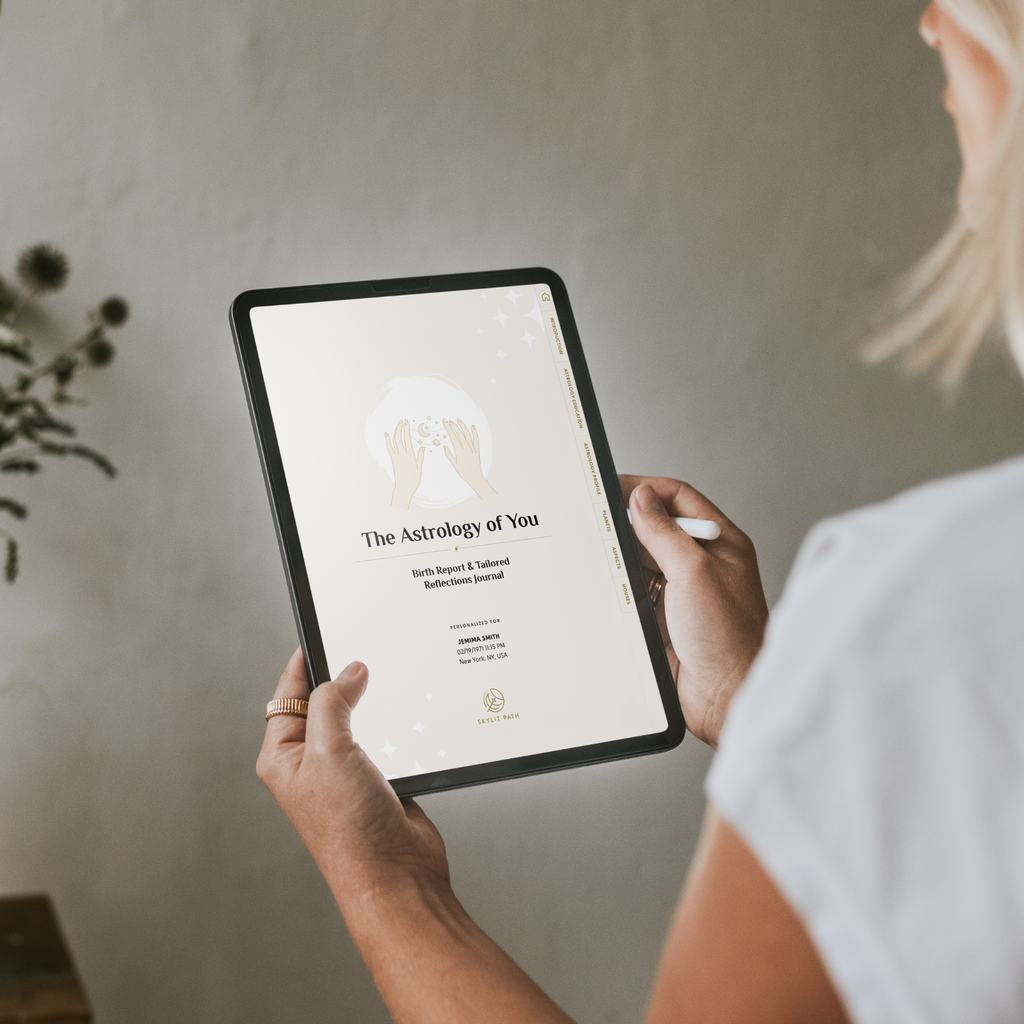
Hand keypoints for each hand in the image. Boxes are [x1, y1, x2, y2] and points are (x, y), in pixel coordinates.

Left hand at [257, 650, 449, 907]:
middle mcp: (311, 763)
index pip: (288, 693)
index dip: (306, 661)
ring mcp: (346, 771)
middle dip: (346, 678)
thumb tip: (350, 671)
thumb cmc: (349, 829)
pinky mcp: (378, 776)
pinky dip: (397, 722)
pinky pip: (385, 735)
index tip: (324, 631)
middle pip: (326, 701)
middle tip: (364, 651)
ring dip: (375, 701)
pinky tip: (409, 712)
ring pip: (359, 717)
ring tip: (388, 679)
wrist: (396, 873)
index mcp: (283, 757)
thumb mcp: (329, 750)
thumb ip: (334, 702)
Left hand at [385, 420, 424, 508]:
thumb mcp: (419, 468)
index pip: (407, 439)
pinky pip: (389, 448)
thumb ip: (420, 457)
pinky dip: (387, 441)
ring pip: (394, 442)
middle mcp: (402, 455)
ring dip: (395, 432)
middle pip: (399, 438)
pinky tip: (386, 435)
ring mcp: (396, 457)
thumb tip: (422, 447)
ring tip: (397, 425)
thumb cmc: (413, 480)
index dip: (406, 430)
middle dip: (400, 428)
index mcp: (409, 456)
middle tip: (402, 420)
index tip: (407, 422)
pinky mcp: (393, 460)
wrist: (403, 488)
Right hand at [443, 418, 495, 498]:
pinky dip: (474, 432)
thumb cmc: (463, 472)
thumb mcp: (454, 464)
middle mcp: (467, 448)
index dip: (448, 428)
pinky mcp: (477, 450)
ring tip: (458, 420)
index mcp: (460, 451)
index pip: (453, 436)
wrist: (474, 477)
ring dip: (463, 426)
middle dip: (454, 426)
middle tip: (449, 421)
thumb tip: (444, 446)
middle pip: (460, 433)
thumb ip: (449, 455)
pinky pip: (476, 439)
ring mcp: (473, 448)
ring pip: (468, 434)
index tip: (445, 422)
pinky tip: (472, 426)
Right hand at [619, 475, 768, 748]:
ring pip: (643, 559)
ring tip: (596, 548)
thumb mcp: (694, 572)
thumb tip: (641, 498)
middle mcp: (703, 564)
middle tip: (596, 517)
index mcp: (720, 543)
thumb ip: (664, 532)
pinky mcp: (665, 619)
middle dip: (627, 521)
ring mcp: (683, 592)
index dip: (645, 489)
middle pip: (657, 527)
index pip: (678, 498)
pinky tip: (605, 582)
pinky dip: (619, 584)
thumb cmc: (729, 639)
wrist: (729, 698)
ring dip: (621, 554)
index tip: (612, 488)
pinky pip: (636, 591)